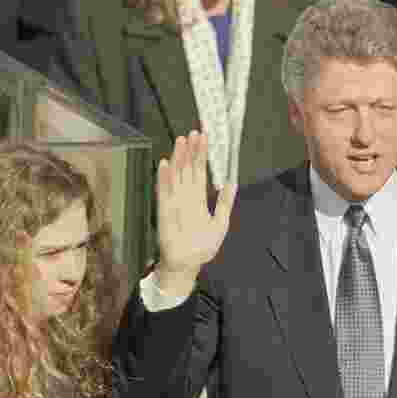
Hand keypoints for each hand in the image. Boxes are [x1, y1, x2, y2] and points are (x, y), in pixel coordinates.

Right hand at [155, 132, 236, 287]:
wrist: (188, 265)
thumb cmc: (202, 246)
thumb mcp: (220, 223)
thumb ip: (225, 203)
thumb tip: (233, 183)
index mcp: (199, 198)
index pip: (200, 171)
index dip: (202, 155)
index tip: (205, 138)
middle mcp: (186, 196)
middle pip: (188, 168)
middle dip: (191, 151)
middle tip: (195, 132)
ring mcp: (175, 201)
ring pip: (177, 175)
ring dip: (178, 158)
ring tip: (181, 141)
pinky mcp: (165, 211)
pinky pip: (164, 192)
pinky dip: (164, 178)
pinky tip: (165, 164)